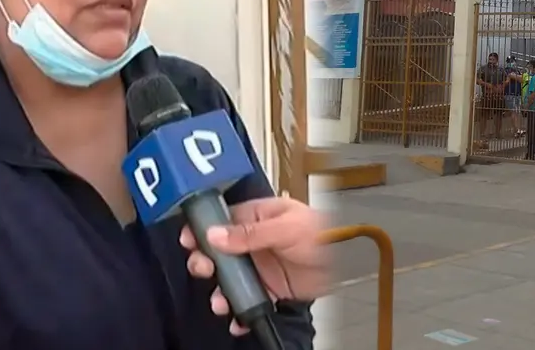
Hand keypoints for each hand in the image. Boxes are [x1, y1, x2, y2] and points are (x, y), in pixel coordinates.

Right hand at [180, 196, 329, 334]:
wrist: (345, 263)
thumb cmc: (323, 234)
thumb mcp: (287, 227)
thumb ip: (251, 232)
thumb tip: (216, 235)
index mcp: (258, 217)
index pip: (222, 221)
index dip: (203, 230)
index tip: (189, 240)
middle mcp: (254, 242)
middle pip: (218, 252)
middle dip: (205, 261)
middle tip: (202, 269)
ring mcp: (259, 266)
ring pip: (229, 279)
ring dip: (220, 291)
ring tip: (220, 301)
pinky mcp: (268, 289)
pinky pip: (247, 300)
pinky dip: (239, 311)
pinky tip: (237, 317)